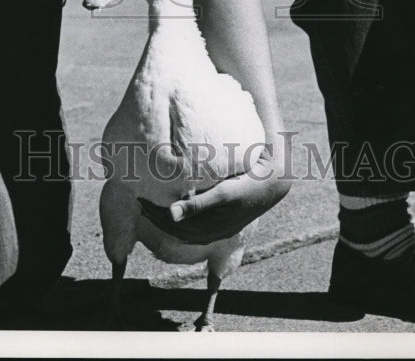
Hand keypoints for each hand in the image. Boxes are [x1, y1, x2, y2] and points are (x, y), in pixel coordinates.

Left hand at [138, 145, 291, 243]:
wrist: (275, 182)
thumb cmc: (248, 185)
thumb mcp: (223, 193)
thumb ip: (198, 204)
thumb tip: (172, 214)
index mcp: (212, 226)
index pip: (175, 226)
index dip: (155, 215)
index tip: (140, 201)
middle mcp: (214, 230)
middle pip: (178, 230)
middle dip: (157, 218)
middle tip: (140, 202)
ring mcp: (220, 227)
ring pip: (187, 230)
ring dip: (169, 220)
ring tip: (153, 206)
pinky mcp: (224, 220)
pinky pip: (197, 226)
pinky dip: (183, 220)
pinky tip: (176, 210)